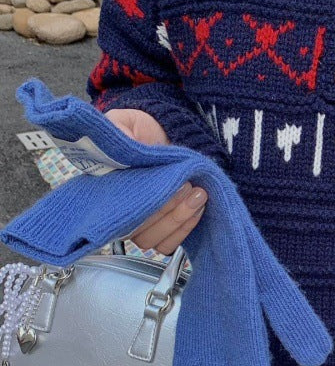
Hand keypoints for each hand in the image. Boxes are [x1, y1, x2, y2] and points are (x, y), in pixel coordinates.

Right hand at [104, 108, 207, 253]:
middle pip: (137, 230)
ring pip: (154, 239)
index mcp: (104, 191)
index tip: (157, 187)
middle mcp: (119, 213)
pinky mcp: (162, 228)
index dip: (136, 206)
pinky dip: (185, 229)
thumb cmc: (141, 130)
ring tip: (198, 193)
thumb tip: (122, 142)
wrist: (167, 133)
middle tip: (185, 185)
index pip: (113, 214)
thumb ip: (118, 130)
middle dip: (165, 210)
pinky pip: (169, 244)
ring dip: (179, 218)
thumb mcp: (125, 121)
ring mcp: (141, 223)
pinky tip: (199, 207)